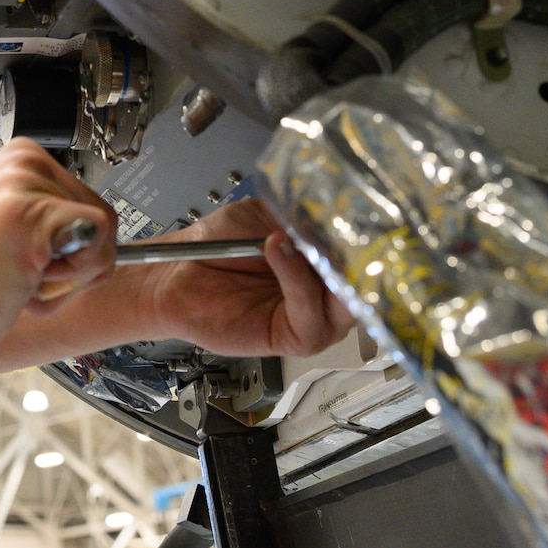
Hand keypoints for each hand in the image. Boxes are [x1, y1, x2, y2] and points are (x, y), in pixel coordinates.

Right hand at [0, 138, 117, 365]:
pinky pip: (97, 247)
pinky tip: (19, 277)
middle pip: (106, 223)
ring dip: (66, 278)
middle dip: (72, 266)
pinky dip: (67, 281)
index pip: (91, 209)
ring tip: (12, 275)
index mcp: (20, 160)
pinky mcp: (29, 212)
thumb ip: (52, 224)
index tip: (21, 260)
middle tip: (14, 273)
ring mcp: (24, 181)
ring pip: (106, 237)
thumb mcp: (10, 234)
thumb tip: (103, 235)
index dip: (70, 254)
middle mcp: (24, 160)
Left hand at [136, 199, 353, 357]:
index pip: (367, 251)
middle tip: (348, 232)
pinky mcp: (294, 337)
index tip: (365, 211)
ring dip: (330, 269)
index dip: (369, 234)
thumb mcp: (263, 215)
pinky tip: (277, 249)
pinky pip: (310, 314)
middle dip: (362, 257)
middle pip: (370, 283)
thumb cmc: (218, 245)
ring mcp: (315, 316)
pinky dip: (297, 279)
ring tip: (299, 238)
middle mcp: (329, 291)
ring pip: (348, 304)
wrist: (177, 270)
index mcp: (328, 260)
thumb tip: (333, 211)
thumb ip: (299, 217)